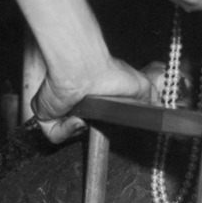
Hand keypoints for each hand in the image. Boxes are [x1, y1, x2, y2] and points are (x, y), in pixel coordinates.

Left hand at [32, 57, 157, 143]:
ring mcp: (59, 109)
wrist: (85, 68)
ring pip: (68, 134)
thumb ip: (150, 99)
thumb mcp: (141, 86)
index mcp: (93, 97)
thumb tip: (156, 109)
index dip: (103, 123)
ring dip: (79, 129)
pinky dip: (66, 129)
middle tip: (99, 121)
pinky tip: (75, 118)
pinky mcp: (45, 115)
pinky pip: (54, 134)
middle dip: (92, 129)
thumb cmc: (108, 72)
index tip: (110, 123)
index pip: (96, 118)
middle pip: (82, 129)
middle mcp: (74, 102)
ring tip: (86, 115)